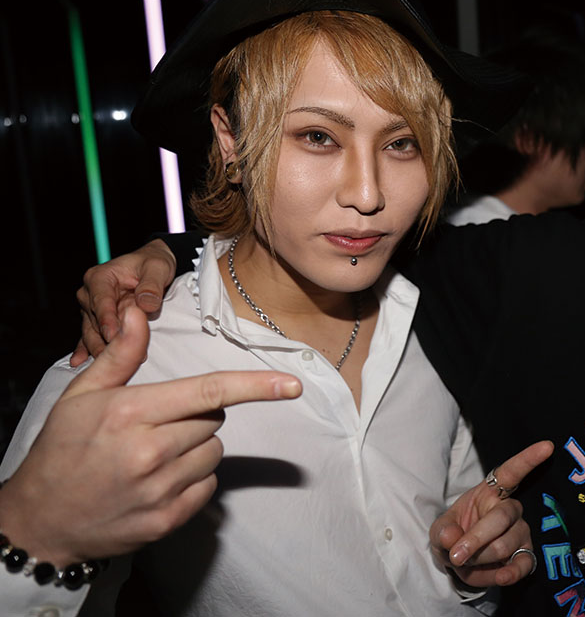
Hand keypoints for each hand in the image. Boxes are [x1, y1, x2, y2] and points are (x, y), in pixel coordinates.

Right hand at [0, 306, 300, 566]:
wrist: (40, 522)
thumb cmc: (61, 451)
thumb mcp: (81, 396)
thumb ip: (121, 355)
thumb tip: (140, 314)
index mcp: (131, 413)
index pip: (208, 392)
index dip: (255, 386)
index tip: (292, 385)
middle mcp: (149, 451)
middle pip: (214, 420)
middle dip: (197, 416)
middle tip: (158, 425)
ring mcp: (159, 490)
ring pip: (214, 452)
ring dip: (196, 448)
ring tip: (154, 455)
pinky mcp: (167, 520)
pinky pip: (208, 487)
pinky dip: (193, 480)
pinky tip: (158, 481)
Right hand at [71, 239, 176, 365]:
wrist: (152, 265)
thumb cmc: (152, 263)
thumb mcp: (158, 268)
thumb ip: (151, 285)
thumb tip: (145, 304)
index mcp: (100, 277)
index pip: (101, 303)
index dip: (108, 321)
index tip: (113, 336)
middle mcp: (90, 293)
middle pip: (95, 321)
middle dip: (109, 339)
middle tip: (123, 357)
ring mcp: (91, 307)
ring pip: (93, 332)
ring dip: (104, 348)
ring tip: (115, 365)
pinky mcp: (97, 319)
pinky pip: (91, 335)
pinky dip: (87, 348)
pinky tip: (78, 361)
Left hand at [430, 440, 553, 587]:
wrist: (461, 562)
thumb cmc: (454, 536)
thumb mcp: (440, 530)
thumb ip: (443, 532)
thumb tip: (453, 539)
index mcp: (491, 492)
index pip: (511, 472)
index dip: (529, 459)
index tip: (547, 446)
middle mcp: (511, 509)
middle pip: (501, 518)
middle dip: (475, 540)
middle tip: (456, 555)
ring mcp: (522, 532)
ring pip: (504, 545)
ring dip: (479, 559)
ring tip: (465, 563)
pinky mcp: (526, 555)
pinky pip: (523, 564)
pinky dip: (509, 574)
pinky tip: (500, 576)